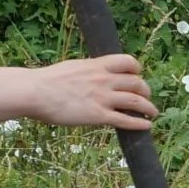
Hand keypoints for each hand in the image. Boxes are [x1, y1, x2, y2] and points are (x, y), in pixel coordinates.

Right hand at [19, 54, 154, 129]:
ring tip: (152, 113)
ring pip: (135, 101)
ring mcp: (102, 98)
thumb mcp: (72, 68)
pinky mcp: (98, 115)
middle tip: (146, 97)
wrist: (35, 92)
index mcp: (96, 65)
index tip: (138, 74)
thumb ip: (87, 71)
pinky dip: (139, 123)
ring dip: (148, 108)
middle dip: (145, 90)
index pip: (127, 61)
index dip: (137, 69)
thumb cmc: (47, 81)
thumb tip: (92, 74)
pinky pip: (125, 120)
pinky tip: (146, 126)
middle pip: (136, 83)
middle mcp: (104, 80)